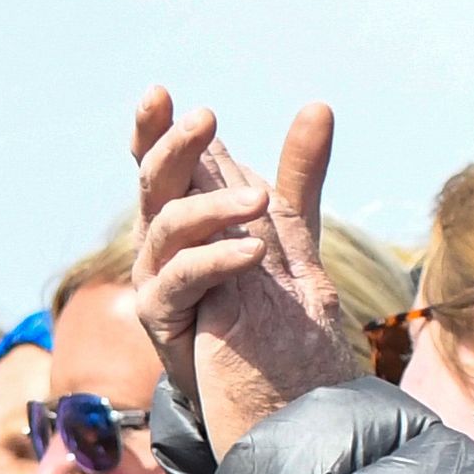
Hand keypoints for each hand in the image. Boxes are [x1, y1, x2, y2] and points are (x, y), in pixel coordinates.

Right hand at [129, 92, 358, 448]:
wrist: (249, 380)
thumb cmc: (255, 298)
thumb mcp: (285, 228)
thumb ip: (297, 174)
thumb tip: (318, 106)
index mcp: (181, 208)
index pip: (161, 159)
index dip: (154, 127)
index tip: (160, 92)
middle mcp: (159, 238)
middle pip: (155, 182)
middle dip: (175, 147)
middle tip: (206, 119)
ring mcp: (155, 275)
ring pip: (169, 225)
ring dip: (213, 206)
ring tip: (258, 200)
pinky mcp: (160, 314)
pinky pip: (182, 278)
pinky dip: (218, 260)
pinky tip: (253, 253)